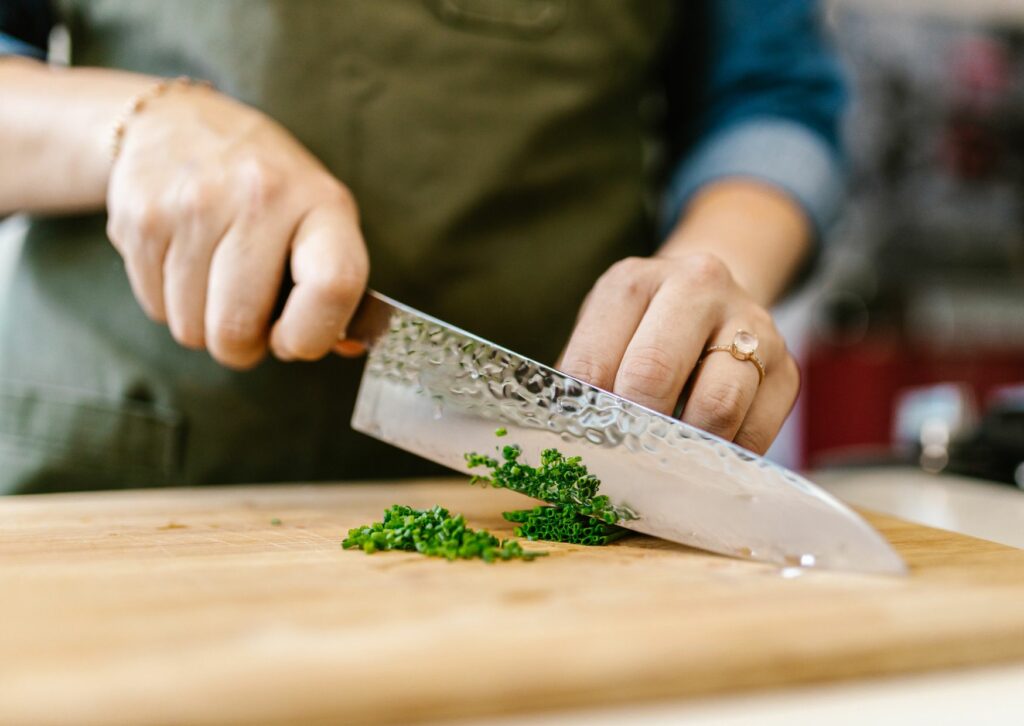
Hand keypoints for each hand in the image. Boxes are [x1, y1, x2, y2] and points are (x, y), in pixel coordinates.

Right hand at [106, 85, 367, 368]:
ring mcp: (192, 205)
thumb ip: (335, 286)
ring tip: (216, 280)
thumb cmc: (268, 190)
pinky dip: (171, 303)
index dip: (312, 334)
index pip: (332, 285)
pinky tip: (184, 262)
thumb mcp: (319, 218)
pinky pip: (155, 308)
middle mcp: (258, 196)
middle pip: (238, 328)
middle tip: (248, 317)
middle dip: (243, 345)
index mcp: (321, 202)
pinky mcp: (139, 217)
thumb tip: (344, 349)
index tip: (295, 338)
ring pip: (191, 328)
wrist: (178, 124)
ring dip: (204, 324)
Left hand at [559, 252, 799, 453]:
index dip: (584, 414)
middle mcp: (697, 287)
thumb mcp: (605, 336)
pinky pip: (754, 433)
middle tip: (625, 458)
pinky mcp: (787, 369)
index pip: (593, 361)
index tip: (585, 445)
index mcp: (633, 282)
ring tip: (666, 460)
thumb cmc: (642, 332)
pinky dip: (725, 456)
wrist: (715, 302)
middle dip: (633, 428)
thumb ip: (586, 381)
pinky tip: (705, 454)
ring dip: (684, 448)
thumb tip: (571, 444)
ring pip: (716, 406)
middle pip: (653, 374)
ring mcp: (751, 325)